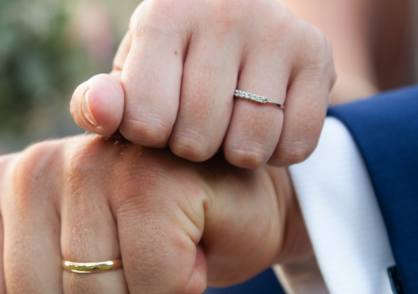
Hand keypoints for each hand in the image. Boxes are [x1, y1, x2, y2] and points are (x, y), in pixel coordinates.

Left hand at [0, 135, 311, 293]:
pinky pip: (151, 286)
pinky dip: (180, 285)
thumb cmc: (150, 243)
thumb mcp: (64, 270)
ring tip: (160, 250)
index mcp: (1, 185)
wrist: (236, 208)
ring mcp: (93, 163)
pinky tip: (190, 239)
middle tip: (131, 268)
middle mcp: (35, 164)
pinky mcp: (152, 178)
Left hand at [70, 0, 335, 168]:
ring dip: (236, 155)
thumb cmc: (171, 67)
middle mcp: (224, 11)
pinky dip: (279, 155)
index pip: (147, 119)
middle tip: (196, 127)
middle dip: (192, 147)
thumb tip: (100, 112)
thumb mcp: (131, 80)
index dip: (150, 137)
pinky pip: (297, 144)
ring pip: (250, 144)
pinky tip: (265, 130)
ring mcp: (277, 29)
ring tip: (227, 131)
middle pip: (199, 136)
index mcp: (165, 14)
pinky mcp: (317, 52)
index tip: (156, 121)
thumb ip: (100, 103)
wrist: (241, 27)